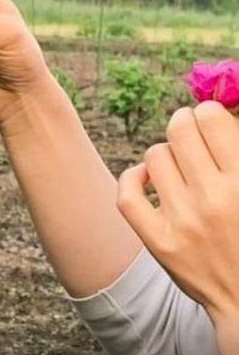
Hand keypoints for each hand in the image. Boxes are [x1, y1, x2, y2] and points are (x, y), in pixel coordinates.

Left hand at [117, 101, 238, 324]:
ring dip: (166, 154)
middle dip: (184, 124)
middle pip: (178, 129)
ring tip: (180, 166)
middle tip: (191, 134)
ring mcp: (182, 221)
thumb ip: (237, 154)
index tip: (210, 120)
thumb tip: (219, 117)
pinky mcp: (158, 241)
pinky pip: (126, 194)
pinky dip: (133, 178)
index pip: (211, 119)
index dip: (208, 113)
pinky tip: (148, 179)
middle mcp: (213, 199)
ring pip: (154, 155)